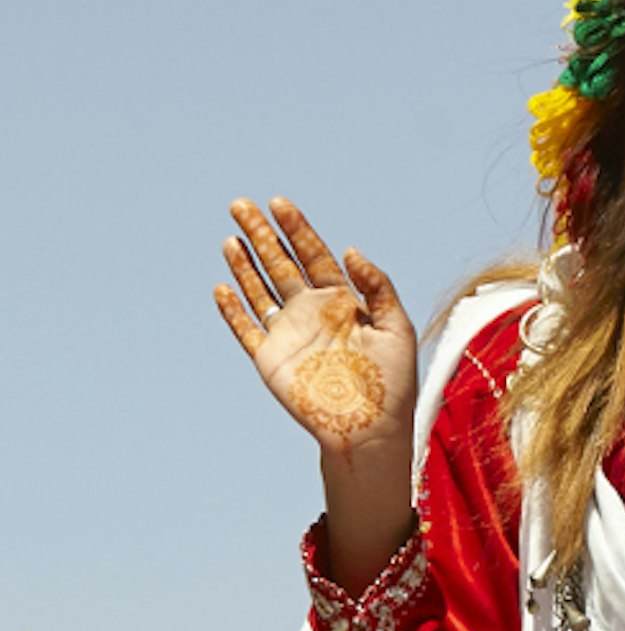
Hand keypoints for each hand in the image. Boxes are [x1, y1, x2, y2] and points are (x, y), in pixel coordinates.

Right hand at [216, 198, 417, 459]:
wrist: (371, 427)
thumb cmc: (391, 381)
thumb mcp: (396, 327)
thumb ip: (377, 286)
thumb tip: (349, 250)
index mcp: (342, 300)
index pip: (313, 255)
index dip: (296, 229)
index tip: (279, 203)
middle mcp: (312, 312)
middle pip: (280, 264)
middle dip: (262, 235)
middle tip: (241, 205)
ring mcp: (289, 333)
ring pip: (260, 290)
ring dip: (244, 264)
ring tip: (231, 236)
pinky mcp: (270, 359)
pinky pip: (246, 329)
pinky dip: (233, 309)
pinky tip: (222, 286)